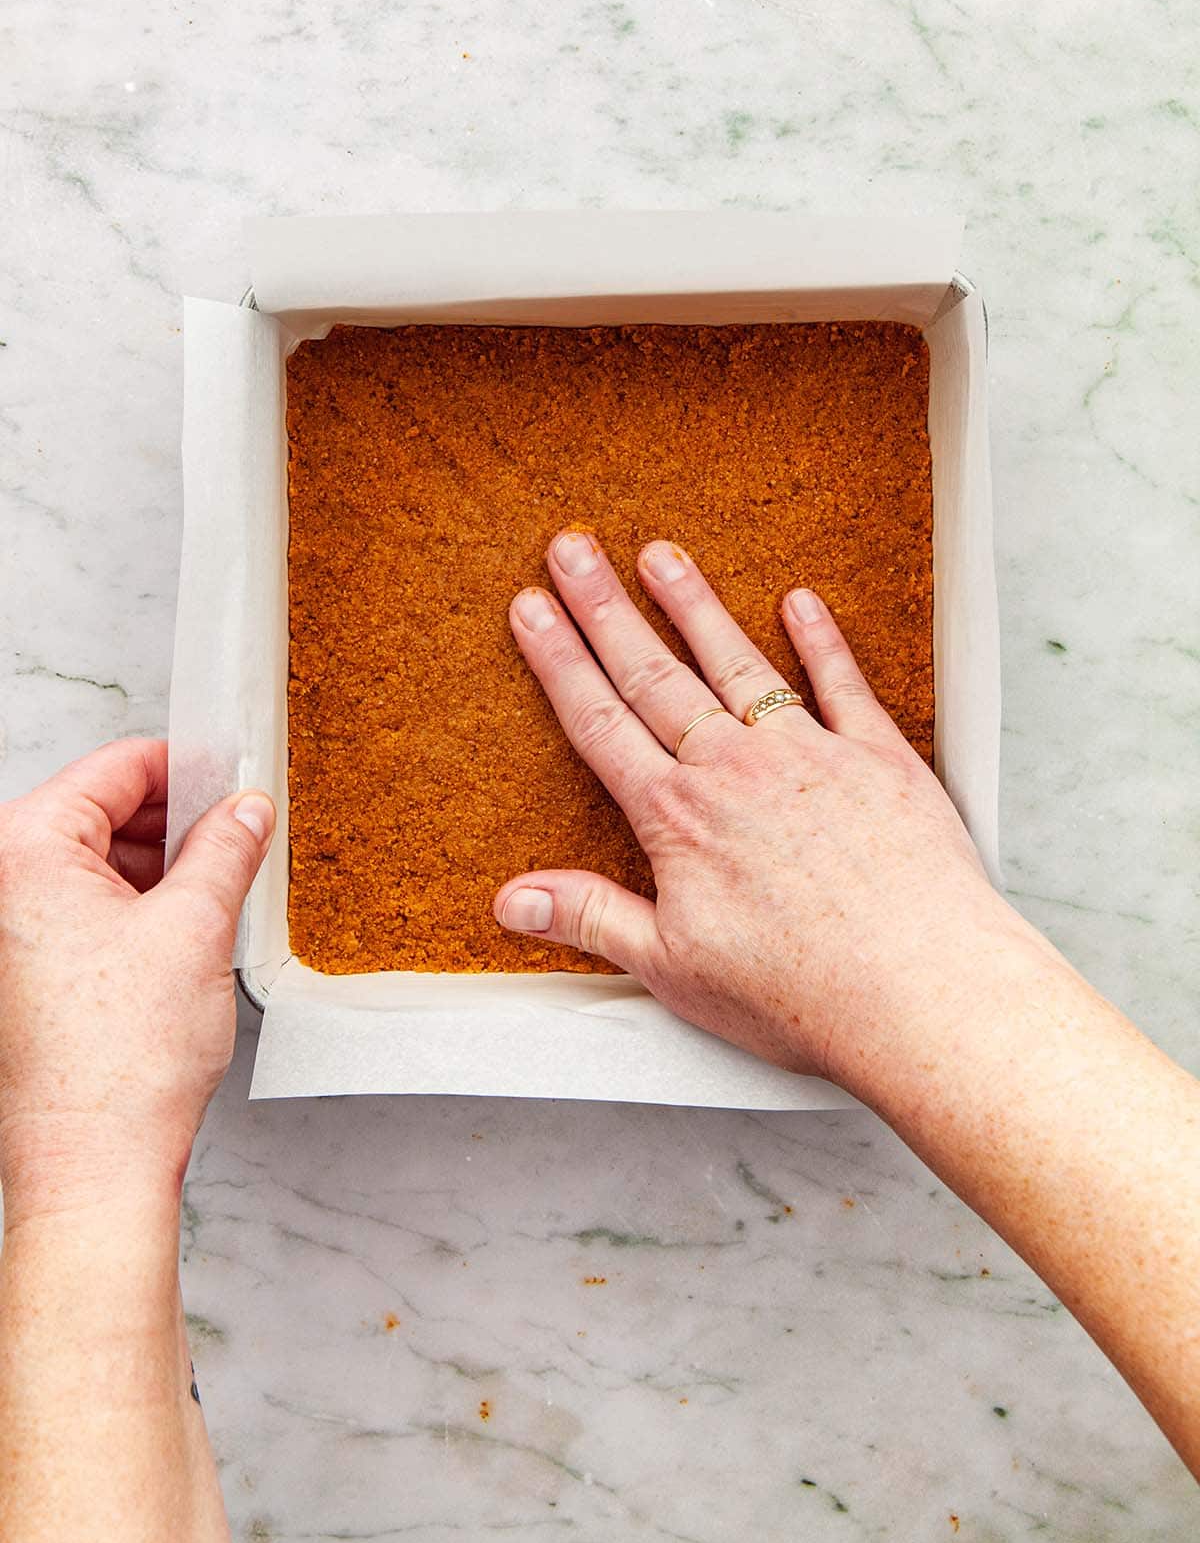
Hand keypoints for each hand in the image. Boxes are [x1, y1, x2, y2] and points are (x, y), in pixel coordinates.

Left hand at [0, 739, 273, 1224]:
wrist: (93, 1166)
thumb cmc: (119, 1065)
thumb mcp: (197, 927)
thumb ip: (226, 848)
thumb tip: (245, 811)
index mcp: (23, 850)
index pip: (115, 768)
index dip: (186, 766)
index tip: (232, 772)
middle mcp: (0, 886)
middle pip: (100, 813)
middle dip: (175, 822)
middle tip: (239, 833)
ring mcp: (5, 934)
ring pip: (95, 864)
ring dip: (159, 869)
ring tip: (219, 891)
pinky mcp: (20, 974)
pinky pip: (84, 910)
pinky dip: (135, 909)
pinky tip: (185, 932)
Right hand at [494, 533, 1045, 1092]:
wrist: (919, 989)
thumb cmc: (799, 993)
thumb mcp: (672, 968)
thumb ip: (591, 918)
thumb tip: (511, 900)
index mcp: (677, 817)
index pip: (599, 722)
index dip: (558, 660)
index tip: (530, 607)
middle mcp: (735, 769)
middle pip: (654, 674)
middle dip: (605, 607)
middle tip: (572, 548)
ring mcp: (808, 753)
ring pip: (737, 662)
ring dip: (694, 604)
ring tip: (661, 554)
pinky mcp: (879, 758)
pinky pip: (842, 683)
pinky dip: (820, 640)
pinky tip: (800, 602)